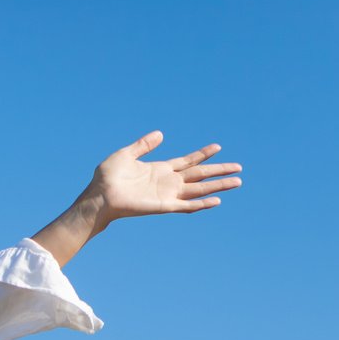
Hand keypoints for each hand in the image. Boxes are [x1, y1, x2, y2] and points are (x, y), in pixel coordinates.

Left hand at [86, 130, 242, 222]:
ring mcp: (167, 194)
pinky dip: (202, 204)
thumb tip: (160, 134)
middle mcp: (167, 182)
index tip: (218, 147)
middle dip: (219, 171)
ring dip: (218, 186)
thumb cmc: (107, 177)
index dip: (203, 155)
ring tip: (237, 182)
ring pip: (199, 189)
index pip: (188, 161)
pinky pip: (187, 205)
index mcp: (160, 169)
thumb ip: (144, 145)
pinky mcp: (163, 205)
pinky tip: (217, 201)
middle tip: (239, 167)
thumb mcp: (126, 154)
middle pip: (200, 175)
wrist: (99, 196)